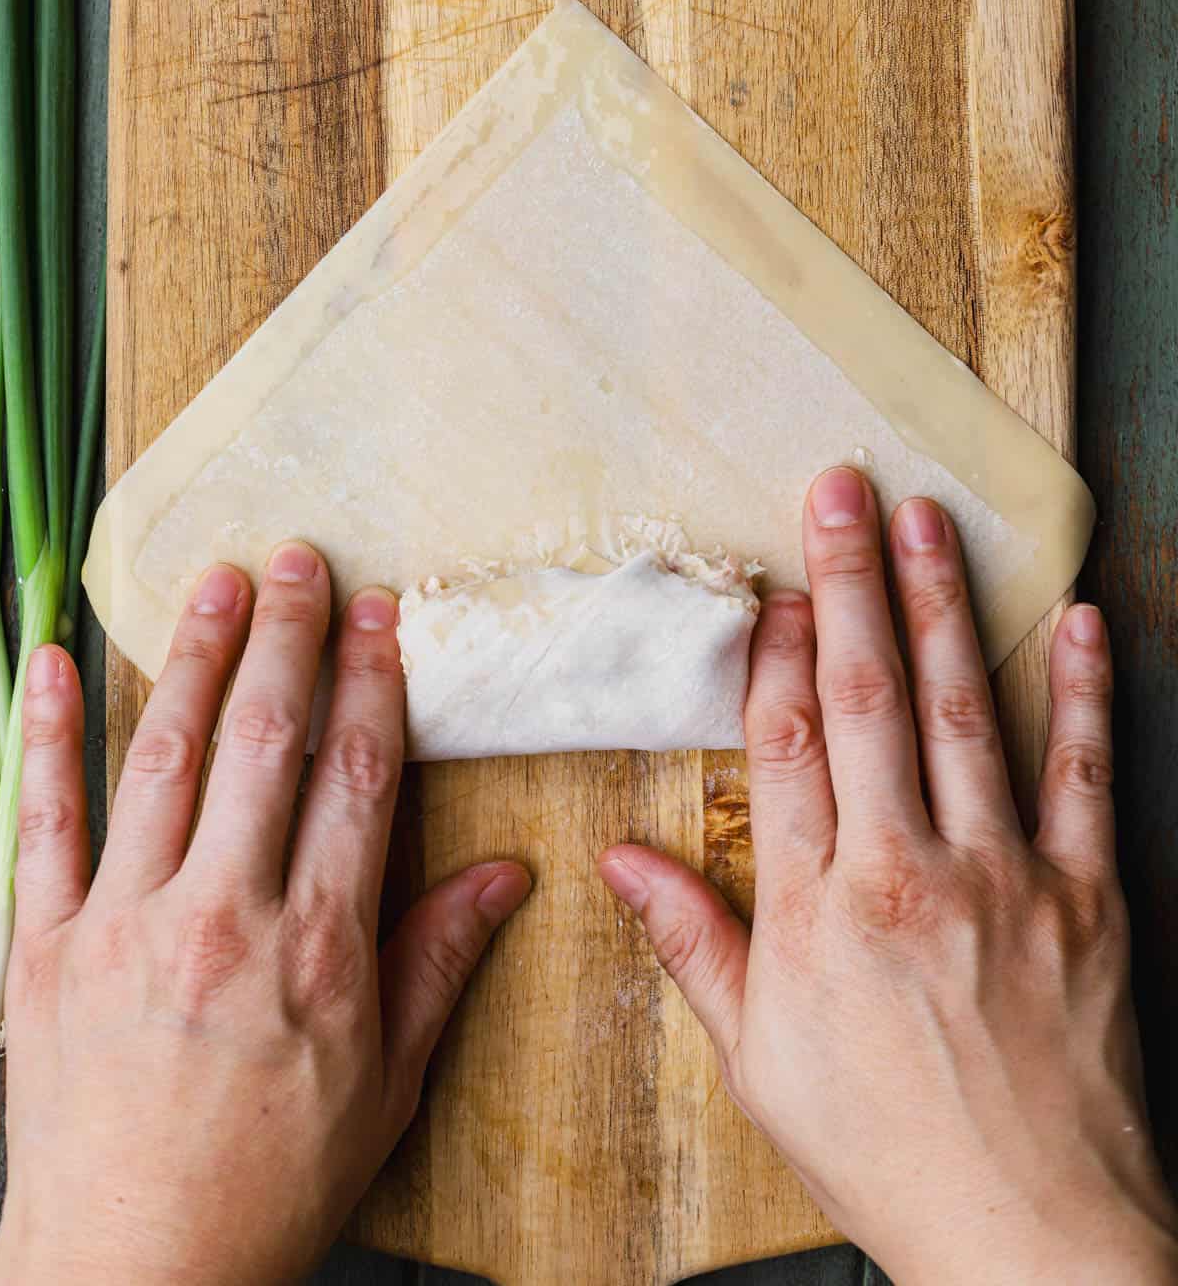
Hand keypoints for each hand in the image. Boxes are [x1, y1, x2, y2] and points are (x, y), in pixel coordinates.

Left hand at [0, 542, 530, 1285]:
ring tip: (213, 581)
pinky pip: (44, 822)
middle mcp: (221, 917)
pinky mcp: (43, 949)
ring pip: (161, 756)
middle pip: (261, 740)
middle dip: (284, 638)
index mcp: (316, 948)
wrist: (133, 1275)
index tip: (375, 613)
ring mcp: (123, 925)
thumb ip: (439, 962)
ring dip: (190, 655)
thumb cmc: (268, 1185)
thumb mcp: (385, 1085)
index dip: (370, 681)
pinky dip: (49, 735)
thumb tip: (509, 875)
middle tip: (296, 560)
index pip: (354, 776)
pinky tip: (55, 660)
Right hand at [601, 468, 1177, 1285]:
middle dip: (850, 583)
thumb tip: (617, 860)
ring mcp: (1002, 878)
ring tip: (926, 521)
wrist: (1028, 1239)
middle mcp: (904, 873)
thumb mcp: (758, 1060)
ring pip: (965, 715)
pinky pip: (1084, 778)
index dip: (773, 651)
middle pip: (869, 700)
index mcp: (817, 911)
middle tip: (840, 489)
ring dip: (943, 607)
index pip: (785, 745)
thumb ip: (694, 942)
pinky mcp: (1084, 898)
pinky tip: (1071, 621)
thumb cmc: (882, 1150)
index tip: (770, 579)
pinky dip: (1080, 695)